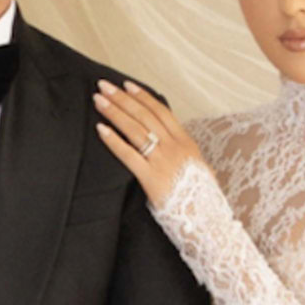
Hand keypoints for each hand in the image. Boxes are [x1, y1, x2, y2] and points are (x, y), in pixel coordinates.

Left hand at [94, 79, 205, 205]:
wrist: (206, 219)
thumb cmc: (201, 196)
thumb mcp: (198, 167)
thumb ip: (184, 152)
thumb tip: (172, 142)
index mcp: (186, 142)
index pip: (161, 112)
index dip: (143, 97)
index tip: (127, 85)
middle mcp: (174, 147)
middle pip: (144, 116)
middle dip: (122, 99)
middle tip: (104, 86)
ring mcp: (162, 161)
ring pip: (135, 130)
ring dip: (115, 112)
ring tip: (99, 101)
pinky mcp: (151, 177)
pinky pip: (128, 154)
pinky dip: (113, 140)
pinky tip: (101, 129)